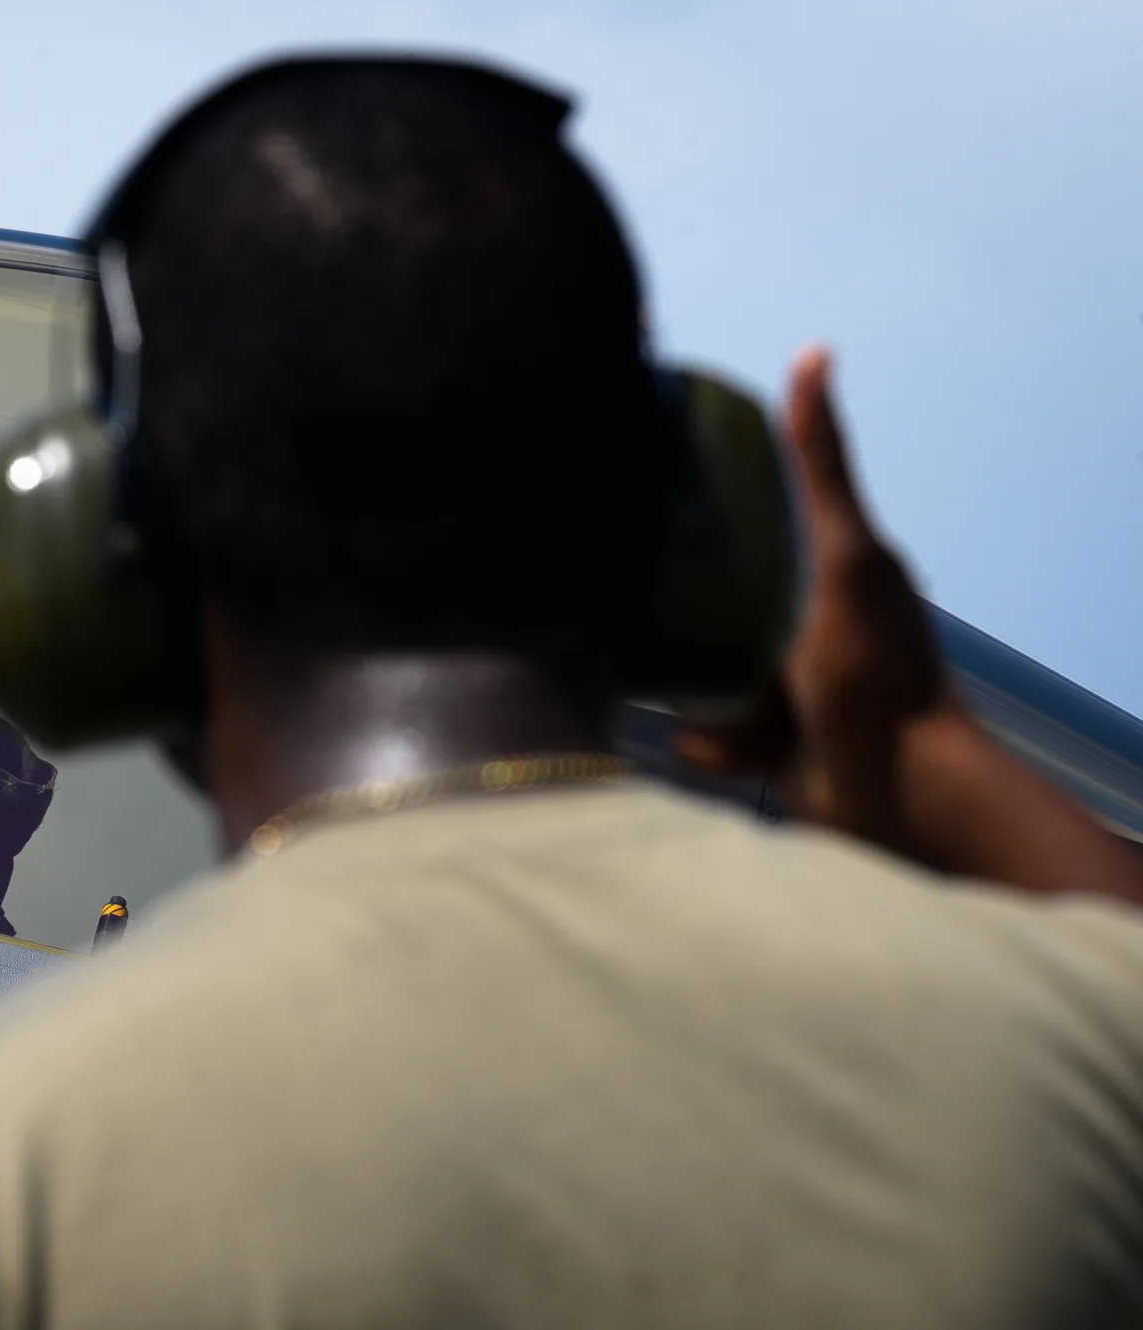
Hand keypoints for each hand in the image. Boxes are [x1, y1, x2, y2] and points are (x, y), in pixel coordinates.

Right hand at [676, 347, 950, 851]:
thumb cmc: (873, 671)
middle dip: (676, 596)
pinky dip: (704, 736)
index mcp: (827, 566)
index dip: (704, 498)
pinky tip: (707, 736)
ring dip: (684, 675)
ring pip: (697, 658)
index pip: (756, 513)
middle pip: (716, 587)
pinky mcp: (762, 740)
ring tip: (650, 669)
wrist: (894, 794)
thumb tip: (813, 353)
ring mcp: (781, 680)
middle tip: (617, 584)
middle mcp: (803, 616)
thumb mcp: (844, 554)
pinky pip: (703, 726)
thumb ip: (820, 468)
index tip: (643, 486)